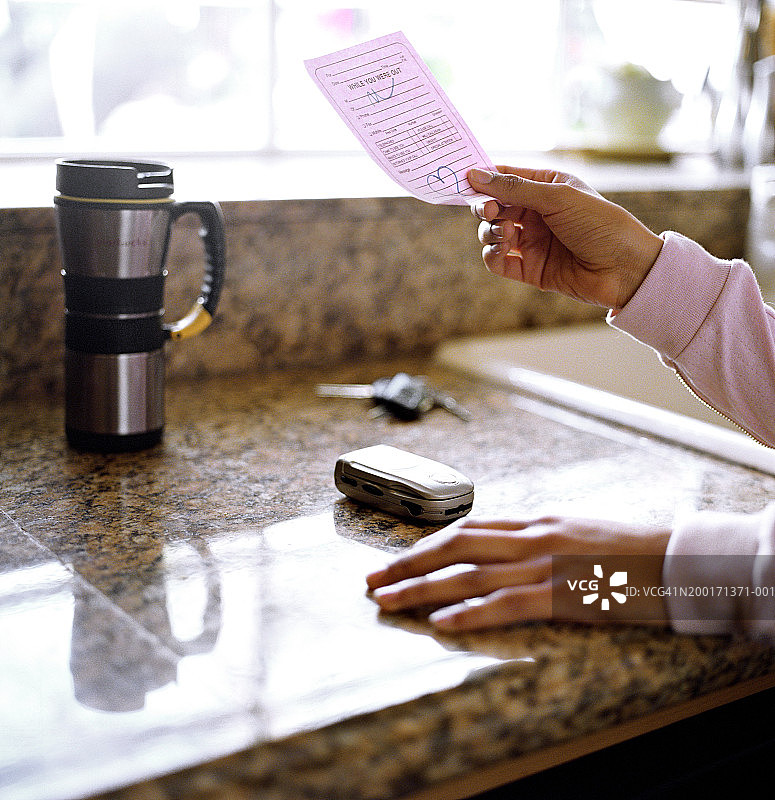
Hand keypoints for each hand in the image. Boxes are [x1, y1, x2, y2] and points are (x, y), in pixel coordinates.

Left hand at [366, 516, 671, 630]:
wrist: (677, 556)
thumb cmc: (629, 548)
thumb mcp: (575, 531)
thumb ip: (538, 539)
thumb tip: (506, 550)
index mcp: (535, 522)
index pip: (468, 529)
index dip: (427, 544)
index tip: (399, 558)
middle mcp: (532, 538)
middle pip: (456, 546)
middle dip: (409, 563)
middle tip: (374, 580)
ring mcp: (546, 564)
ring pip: (470, 574)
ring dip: (424, 589)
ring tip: (389, 602)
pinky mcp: (563, 594)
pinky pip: (506, 604)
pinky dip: (471, 614)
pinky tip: (442, 624)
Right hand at [467, 166, 663, 311]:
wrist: (624, 269)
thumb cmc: (600, 224)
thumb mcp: (557, 197)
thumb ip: (514, 188)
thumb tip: (476, 175)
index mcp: (547, 188)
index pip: (506, 178)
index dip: (484, 178)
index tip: (464, 179)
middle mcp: (537, 214)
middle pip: (495, 206)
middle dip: (486, 207)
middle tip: (489, 211)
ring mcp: (532, 242)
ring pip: (492, 233)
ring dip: (490, 232)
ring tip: (507, 234)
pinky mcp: (530, 269)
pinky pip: (498, 261)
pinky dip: (492, 255)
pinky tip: (501, 250)